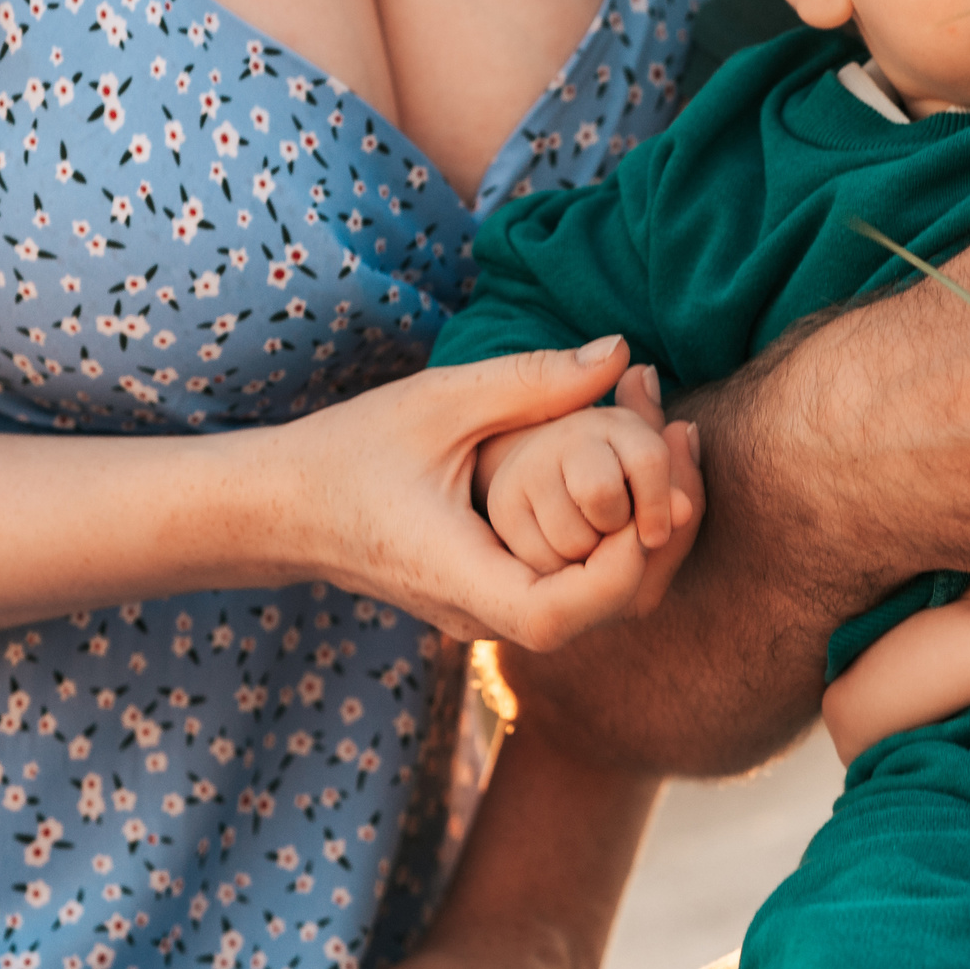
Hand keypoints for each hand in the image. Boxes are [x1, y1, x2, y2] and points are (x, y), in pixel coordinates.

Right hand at [268, 338, 691, 650]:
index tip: (651, 498)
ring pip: (591, 609)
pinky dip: (611, 543)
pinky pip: (571, 591)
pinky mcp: (495, 602)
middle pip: (595, 617)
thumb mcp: (440, 401)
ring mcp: (487, 617)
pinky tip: (631, 480)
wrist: (284, 506)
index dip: (618, 569)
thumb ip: (532, 380)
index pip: (557, 616)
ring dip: (640, 542)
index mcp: (456, 575)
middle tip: (684, 453)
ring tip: (667, 457)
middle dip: (654, 544)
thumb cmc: (352, 448)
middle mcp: (477, 615)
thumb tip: (622, 352)